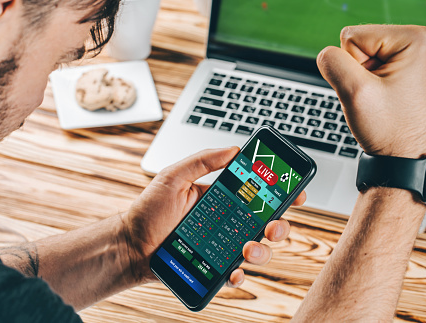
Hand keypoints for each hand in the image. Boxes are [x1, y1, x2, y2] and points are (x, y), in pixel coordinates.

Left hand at [123, 147, 305, 286]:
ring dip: (261, 251)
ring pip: (256, 250)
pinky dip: (238, 275)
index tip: (296, 192)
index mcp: (220, 198)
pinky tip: (233, 271)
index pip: (257, 194)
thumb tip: (234, 149)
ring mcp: (220, 246)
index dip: (280, 193)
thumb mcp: (174, 176)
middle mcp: (225, 222)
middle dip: (279, 225)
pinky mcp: (212, 267)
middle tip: (272, 225)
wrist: (129, 244)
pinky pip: (234, 273)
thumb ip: (203, 160)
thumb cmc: (148, 210)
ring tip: (247, 248)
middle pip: (265, 224)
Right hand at [317, 25, 425, 157]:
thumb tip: (324, 54)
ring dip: (357, 78)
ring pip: (355, 54)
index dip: (352, 66)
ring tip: (376, 97)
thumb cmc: (389, 129)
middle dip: (355, 72)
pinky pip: (361, 64)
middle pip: (354, 42)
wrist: (399, 154)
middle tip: (373, 95)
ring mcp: (405, 53)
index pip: (351, 36)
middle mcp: (414, 40)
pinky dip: (362, 82)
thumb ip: (332, 63)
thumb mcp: (355, 92)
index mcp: (414, 37)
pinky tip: (377, 96)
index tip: (372, 88)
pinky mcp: (396, 65)